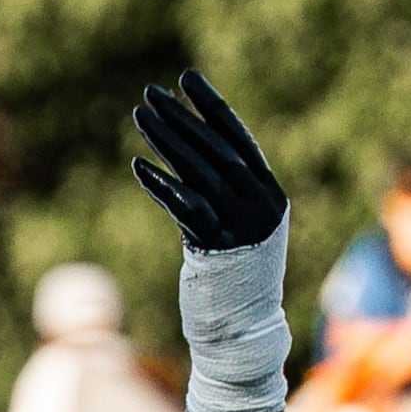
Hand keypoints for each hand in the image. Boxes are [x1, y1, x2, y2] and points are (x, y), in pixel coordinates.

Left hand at [136, 72, 292, 411]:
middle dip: (180, 119)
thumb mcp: (238, 230)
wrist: (244, 333)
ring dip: (166, 142)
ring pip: (198, 173)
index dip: (211, 106)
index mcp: (270, 194)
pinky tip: (139, 166)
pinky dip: (162, 187)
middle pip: (214, 150)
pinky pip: (185, 210)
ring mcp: (240, 226)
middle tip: (150, 94)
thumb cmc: (237, 282)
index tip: (186, 78)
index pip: (238, 138)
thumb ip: (224, 194)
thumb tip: (194, 160)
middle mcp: (259, 205)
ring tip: (139, 117)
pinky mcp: (216, 249)